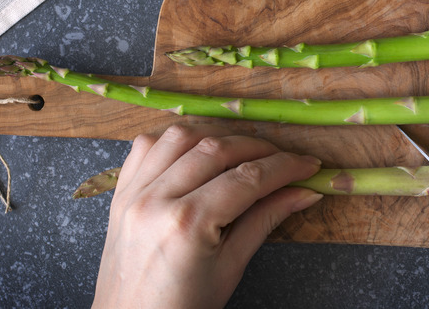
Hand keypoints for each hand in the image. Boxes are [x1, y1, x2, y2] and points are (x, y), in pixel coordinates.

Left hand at [92, 124, 322, 308]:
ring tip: (244, 152)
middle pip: (217, 149)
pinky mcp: (120, 192)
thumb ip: (266, 219)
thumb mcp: (231, 266)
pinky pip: (147, 146)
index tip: (309, 165)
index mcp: (187, 224)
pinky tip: (198, 152)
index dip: (285, 167)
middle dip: (259, 148)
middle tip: (285, 160)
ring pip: (181, 136)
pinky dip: (176, 141)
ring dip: (218, 136)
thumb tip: (304, 192)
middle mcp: (155, 199)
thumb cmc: (183, 306)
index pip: (247, 178)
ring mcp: (132, 192)